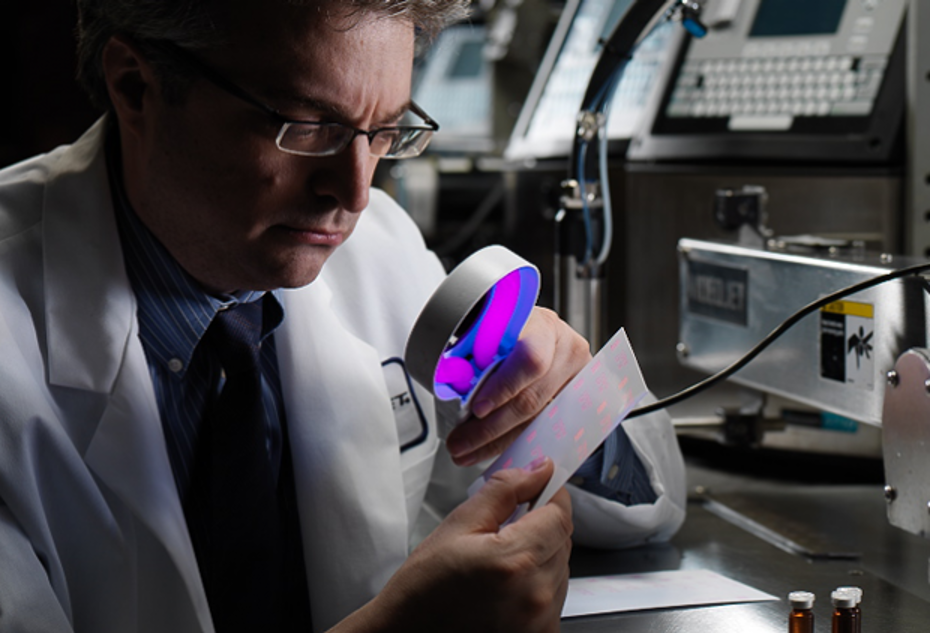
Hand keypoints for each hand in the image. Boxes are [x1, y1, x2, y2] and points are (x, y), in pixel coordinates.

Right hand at [331, 458, 572, 632]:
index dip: (550, 495)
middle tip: (504, 529)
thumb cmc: (423, 589)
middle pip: (562, 540)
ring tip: (499, 565)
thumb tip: (537, 470)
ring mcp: (540, 621)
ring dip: (540, 557)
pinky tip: (505, 588)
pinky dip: (538, 585)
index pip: (560, 514)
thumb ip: (503, 491)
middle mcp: (535, 595)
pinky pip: (554, 597)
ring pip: (560, 568)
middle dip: (540, 526)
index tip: (537, 488)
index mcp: (514, 561)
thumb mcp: (458, 525)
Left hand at [446, 307, 590, 465]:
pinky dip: (513, 440)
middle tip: (460, 441)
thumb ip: (479, 353)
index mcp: (543, 325)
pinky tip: (491, 448)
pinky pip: (542, 427)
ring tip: (467, 450)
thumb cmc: (509, 330)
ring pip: (536, 420)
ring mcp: (575, 376)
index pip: (530, 360)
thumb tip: (456, 387)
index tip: (477, 408)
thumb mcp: (493, 329)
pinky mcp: (575, 398)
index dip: (504, 387)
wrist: (533, 331)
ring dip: (497, 440)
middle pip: (532, 399)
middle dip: (491, 427)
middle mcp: (565, 350)